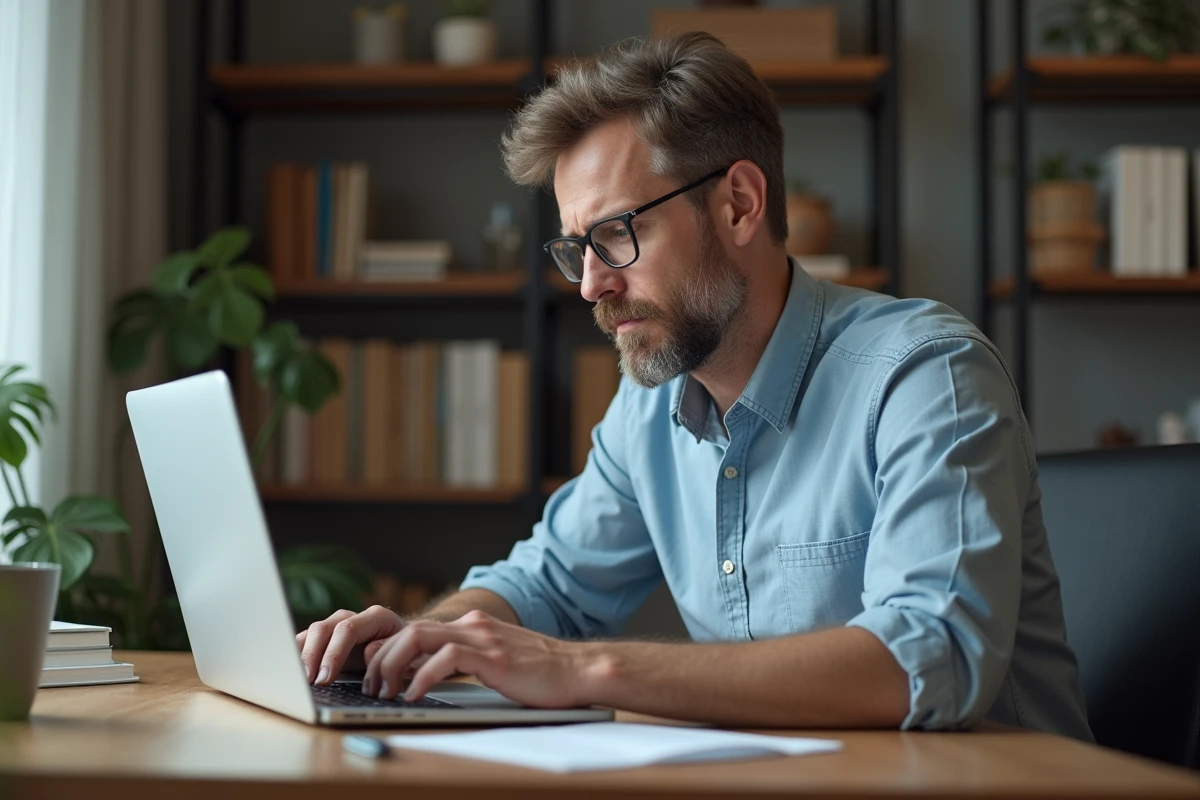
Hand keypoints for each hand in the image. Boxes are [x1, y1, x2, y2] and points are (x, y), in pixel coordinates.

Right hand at [296, 605, 405, 684]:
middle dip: (312, 657)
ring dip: (299, 656)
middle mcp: (352, 617)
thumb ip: (387, 651)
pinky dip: (296, 657)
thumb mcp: (405, 654)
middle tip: (306, 682)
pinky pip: (305, 643)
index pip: (348, 629)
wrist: (405, 651)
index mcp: (376, 617)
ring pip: (311, 634)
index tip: (324, 678)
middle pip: (324, 628)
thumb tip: (367, 651)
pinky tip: (290, 674)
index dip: (333, 654)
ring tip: (294, 680)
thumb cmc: (407, 654)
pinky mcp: (325, 639)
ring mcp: (336, 626)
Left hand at [364, 610, 588, 707]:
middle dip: (380, 659)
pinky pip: (445, 658)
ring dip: (392, 665)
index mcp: (472, 626)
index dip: (387, 648)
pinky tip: (414, 696)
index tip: (372, 672)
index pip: (416, 628)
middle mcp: (473, 625)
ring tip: (385, 692)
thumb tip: (428, 675)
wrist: (579, 671)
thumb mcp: (496, 661)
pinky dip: (421, 677)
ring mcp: (482, 637)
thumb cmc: (541, 675)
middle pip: (408, 630)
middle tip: (371, 688)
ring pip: (418, 637)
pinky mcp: (492, 656)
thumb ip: (467, 660)